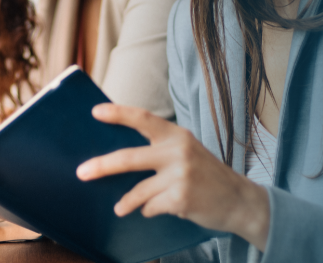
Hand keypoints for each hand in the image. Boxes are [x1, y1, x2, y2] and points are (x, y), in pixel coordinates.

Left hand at [76, 103, 270, 249]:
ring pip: (138, 190)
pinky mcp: (181, 198)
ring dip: (126, 202)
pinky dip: (150, 210)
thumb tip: (117, 157)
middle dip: (102, 166)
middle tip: (82, 172)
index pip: (143, 119)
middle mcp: (178, 151)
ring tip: (119, 208)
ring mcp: (180, 175)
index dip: (118, 113)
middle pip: (129, 158)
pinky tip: (158, 210)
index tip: (95, 112)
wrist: (240, 201)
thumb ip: (159, 149)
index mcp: (177, 135)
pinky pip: (151, 207)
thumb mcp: (186, 152)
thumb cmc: (205, 175)